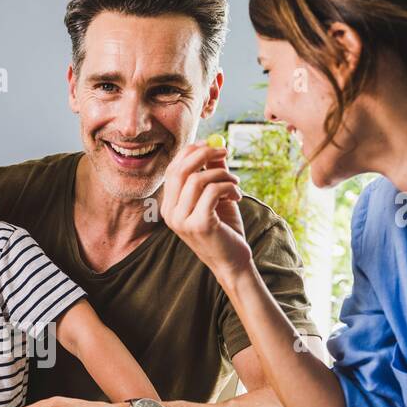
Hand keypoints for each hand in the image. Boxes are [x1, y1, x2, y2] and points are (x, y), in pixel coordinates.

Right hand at [160, 142, 250, 284]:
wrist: (232, 261)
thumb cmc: (224, 229)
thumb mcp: (216, 197)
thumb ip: (212, 173)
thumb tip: (215, 147)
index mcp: (169, 206)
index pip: (172, 169)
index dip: (190, 152)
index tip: (211, 145)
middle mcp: (170, 214)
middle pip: (181, 170)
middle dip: (205, 154)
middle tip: (225, 152)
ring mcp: (182, 221)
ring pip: (198, 179)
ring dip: (223, 175)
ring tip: (235, 183)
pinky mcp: (199, 225)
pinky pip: (213, 191)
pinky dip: (229, 187)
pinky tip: (237, 196)